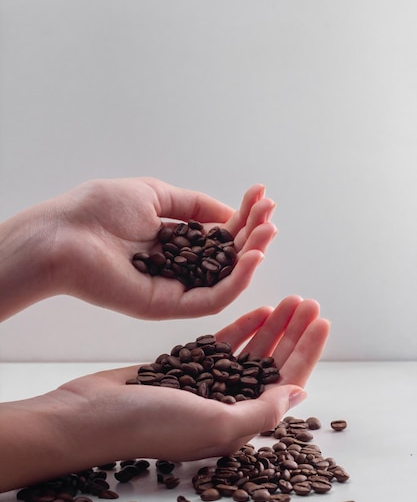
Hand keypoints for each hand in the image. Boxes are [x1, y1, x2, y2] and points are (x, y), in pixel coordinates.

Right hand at [0, 296, 329, 490]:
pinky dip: (242, 328)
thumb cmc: (148, 425)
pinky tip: (260, 310)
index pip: (286, 384)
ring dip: (273, 327)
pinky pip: (223, 346)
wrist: (90, 415)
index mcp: (239, 423)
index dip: (307, 352)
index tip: (321, 320)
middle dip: (294, 333)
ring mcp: (207, 385)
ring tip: (291, 300)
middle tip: (309, 302)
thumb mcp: (214, 423)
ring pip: (251, 352)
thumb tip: (300, 393)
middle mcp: (227, 405)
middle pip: (272, 364)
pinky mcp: (186, 367)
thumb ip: (260, 412)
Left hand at [56, 177, 276, 318]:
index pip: (218, 233)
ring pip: (226, 281)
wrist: (66, 235)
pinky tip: (252, 258)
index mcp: (174, 242)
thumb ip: (194, 205)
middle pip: (227, 257)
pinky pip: (211, 300)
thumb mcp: (156, 195)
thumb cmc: (100, 210)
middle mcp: (178, 267)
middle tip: (270, 214)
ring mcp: (175, 289)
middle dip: (252, 234)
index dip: (243, 216)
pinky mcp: (168, 307)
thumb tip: (229, 212)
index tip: (262, 196)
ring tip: (267, 233)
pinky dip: (237, 282)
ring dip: (252, 257)